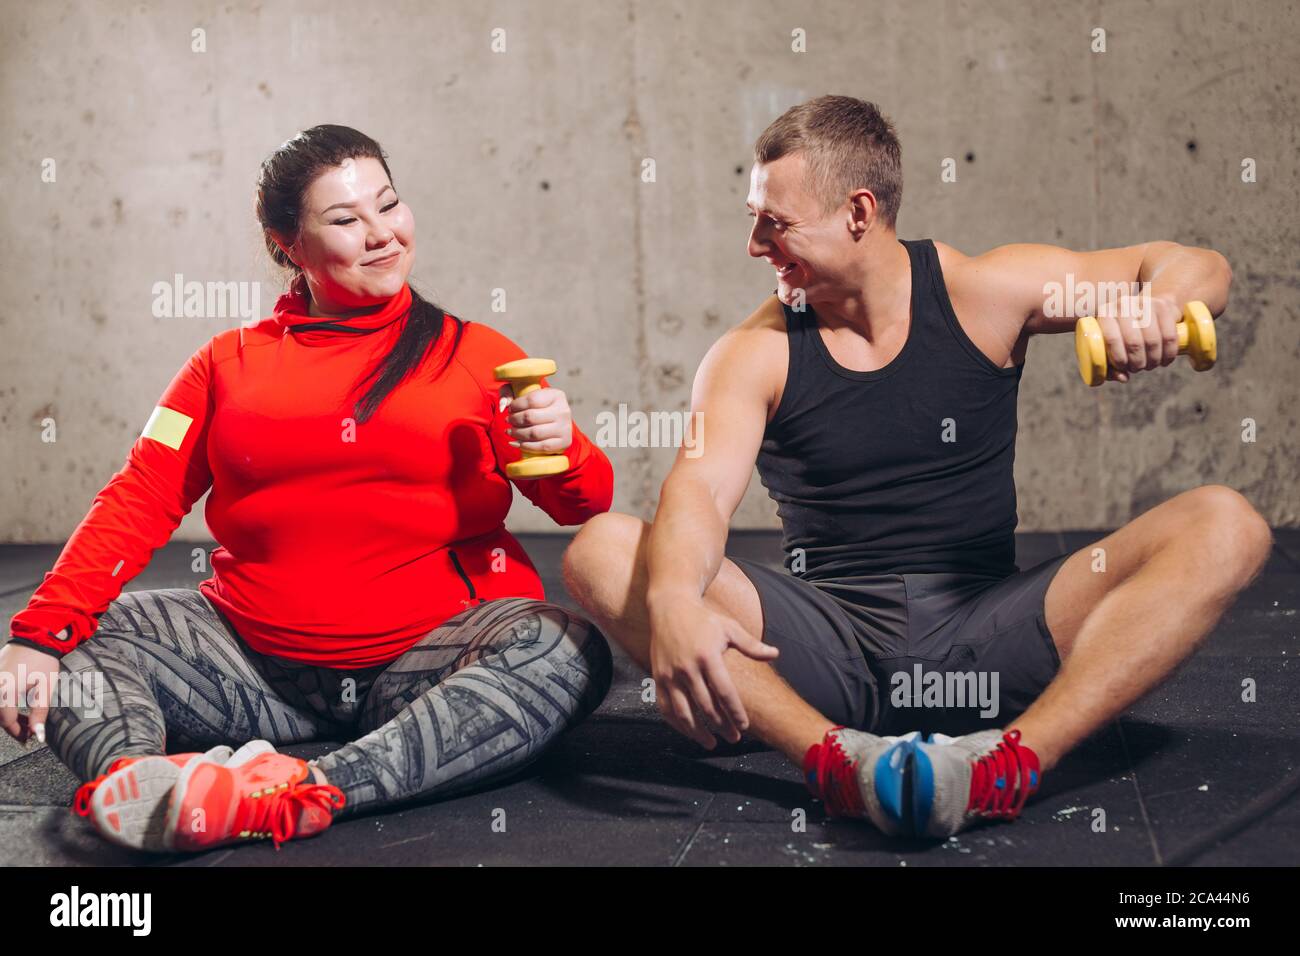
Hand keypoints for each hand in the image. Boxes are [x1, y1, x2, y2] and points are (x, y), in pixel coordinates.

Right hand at [0, 641, 61, 744]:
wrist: (37, 636)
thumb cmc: (43, 660)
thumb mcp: (45, 688)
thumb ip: (40, 714)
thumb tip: (39, 736)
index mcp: (6, 690)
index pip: (6, 720)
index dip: (18, 732)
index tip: (28, 738)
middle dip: (13, 725)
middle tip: (27, 732)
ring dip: (8, 715)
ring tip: (25, 721)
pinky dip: (5, 704)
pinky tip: (18, 706)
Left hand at [502, 386, 572, 453]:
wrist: (556, 423)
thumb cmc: (537, 406)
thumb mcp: (524, 392)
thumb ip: (509, 392)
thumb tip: (503, 405)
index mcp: (556, 395)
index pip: (532, 400)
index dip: (516, 405)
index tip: (510, 409)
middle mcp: (563, 410)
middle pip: (531, 417)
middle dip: (514, 420)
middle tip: (508, 421)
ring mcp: (565, 428)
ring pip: (534, 433)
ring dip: (517, 433)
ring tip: (510, 431)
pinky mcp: (564, 442)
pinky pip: (541, 447)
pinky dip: (525, 446)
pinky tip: (516, 442)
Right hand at [648, 595, 778, 748]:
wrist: (669, 607)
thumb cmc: (703, 618)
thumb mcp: (729, 628)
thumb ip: (751, 645)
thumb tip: (775, 654)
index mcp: (708, 656)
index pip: (725, 692)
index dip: (735, 712)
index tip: (744, 726)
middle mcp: (687, 668)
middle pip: (706, 706)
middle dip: (722, 726)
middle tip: (733, 738)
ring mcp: (670, 674)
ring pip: (684, 713)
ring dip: (698, 732)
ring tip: (711, 743)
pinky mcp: (657, 677)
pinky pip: (665, 707)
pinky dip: (676, 723)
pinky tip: (688, 732)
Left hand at [1094, 292, 1181, 382]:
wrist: (1143, 308)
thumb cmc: (1120, 333)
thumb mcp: (1109, 346)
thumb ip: (1110, 366)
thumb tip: (1123, 378)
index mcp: (1105, 314)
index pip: (1112, 339)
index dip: (1119, 359)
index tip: (1123, 368)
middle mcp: (1123, 305)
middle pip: (1134, 343)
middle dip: (1138, 363)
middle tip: (1138, 368)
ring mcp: (1144, 304)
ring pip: (1153, 341)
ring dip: (1153, 360)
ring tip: (1150, 365)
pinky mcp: (1164, 306)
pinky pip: (1169, 336)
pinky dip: (1168, 354)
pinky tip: (1164, 361)